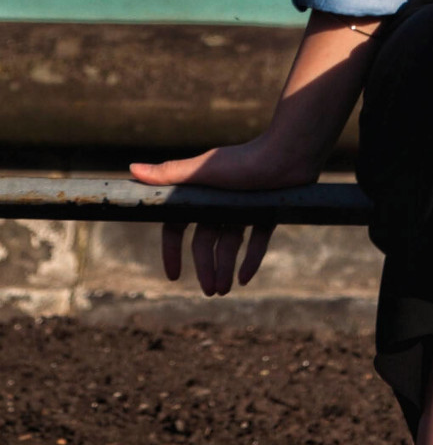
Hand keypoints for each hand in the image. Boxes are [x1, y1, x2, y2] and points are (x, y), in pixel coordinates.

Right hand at [129, 132, 317, 296]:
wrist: (288, 153)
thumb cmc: (243, 161)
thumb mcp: (202, 172)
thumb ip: (169, 174)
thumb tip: (132, 168)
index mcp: (201, 193)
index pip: (179, 227)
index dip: (173, 250)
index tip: (173, 275)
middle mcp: (220, 201)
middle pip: (206, 241)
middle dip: (206, 267)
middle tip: (210, 291)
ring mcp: (244, 206)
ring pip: (231, 243)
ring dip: (225, 267)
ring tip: (224, 291)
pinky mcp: (267, 211)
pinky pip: (257, 240)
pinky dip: (251, 259)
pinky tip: (245, 278)